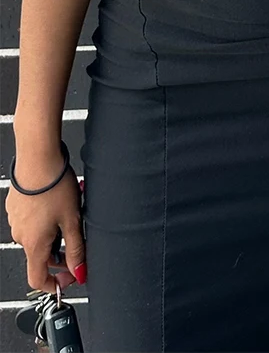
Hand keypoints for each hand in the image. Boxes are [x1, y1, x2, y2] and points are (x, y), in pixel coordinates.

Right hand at [5, 156, 86, 293]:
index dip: (55, 283)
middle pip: (40, 256)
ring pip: (36, 236)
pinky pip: (31, 221)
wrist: (38, 157)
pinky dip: (44, 218)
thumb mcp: (72, 220)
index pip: (38, 279)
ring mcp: (16, 220)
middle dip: (60, 252)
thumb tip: (80, 272)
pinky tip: (55, 201)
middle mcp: (21, 235)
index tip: (70, 276)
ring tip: (68, 212)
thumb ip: (76, 250)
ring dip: (53, 232)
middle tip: (76, 237)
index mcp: (34, 245)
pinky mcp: (16, 206)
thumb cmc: (54, 186)